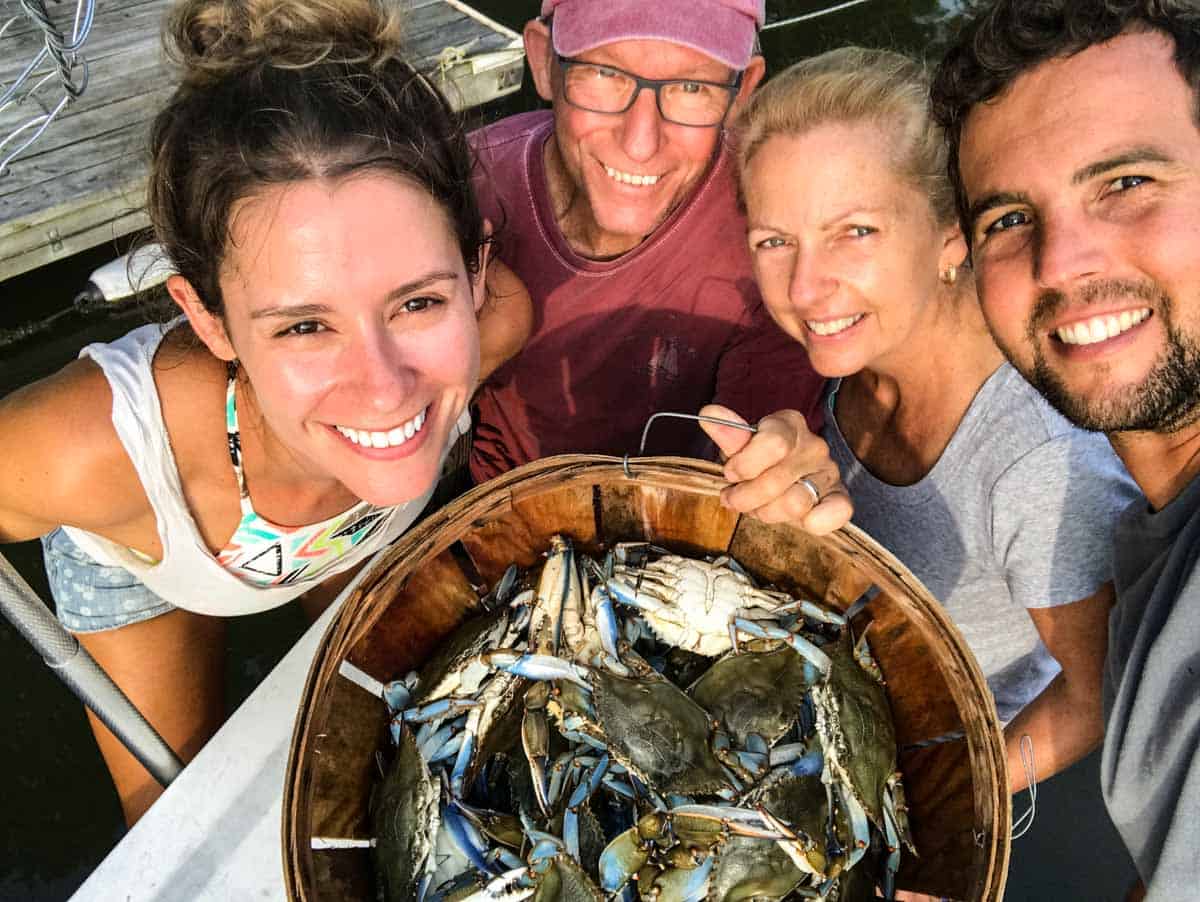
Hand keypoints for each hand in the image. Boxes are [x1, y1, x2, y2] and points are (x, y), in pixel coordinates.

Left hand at [699, 404, 852, 534]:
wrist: (782, 478)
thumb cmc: (758, 461)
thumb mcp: (740, 447)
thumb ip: (730, 434)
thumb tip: (710, 414)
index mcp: (789, 425)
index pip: (774, 443)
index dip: (745, 465)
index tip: (731, 473)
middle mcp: (814, 446)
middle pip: (775, 481)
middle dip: (745, 497)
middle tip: (734, 498)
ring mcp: (828, 473)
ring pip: (795, 503)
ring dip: (767, 512)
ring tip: (758, 508)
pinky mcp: (839, 498)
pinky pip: (838, 511)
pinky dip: (818, 521)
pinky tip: (801, 520)